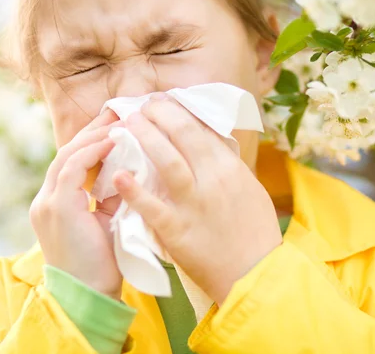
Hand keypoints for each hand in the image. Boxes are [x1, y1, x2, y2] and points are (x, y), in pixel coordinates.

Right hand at [30, 109, 124, 299]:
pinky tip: (113, 139)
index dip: (94, 140)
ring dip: (94, 135)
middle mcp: (46, 198)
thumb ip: (110, 195)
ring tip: (119, 120)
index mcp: (57, 202)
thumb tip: (130, 168)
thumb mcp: (107, 220)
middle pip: (68, 151)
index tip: (117, 123)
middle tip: (118, 110)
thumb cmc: (103, 262)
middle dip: (94, 130)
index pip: (73, 161)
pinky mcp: (56, 208)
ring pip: (67, 155)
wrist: (90, 296)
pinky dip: (92, 151)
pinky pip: (72, 168)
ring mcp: (48, 202)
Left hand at [112, 94, 282, 303]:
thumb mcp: (249, 187)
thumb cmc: (254, 229)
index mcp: (230, 167)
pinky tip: (118, 174)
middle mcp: (213, 179)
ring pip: (166, 161)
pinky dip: (134, 190)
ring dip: (145, 137)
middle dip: (158, 114)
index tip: (162, 100)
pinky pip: (152, 207)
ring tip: (127, 123)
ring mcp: (193, 204)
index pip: (200, 127)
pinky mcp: (177, 231)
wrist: (256, 273)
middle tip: (142, 106)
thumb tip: (208, 138)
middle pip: (182, 134)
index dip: (177, 109)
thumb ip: (227, 162)